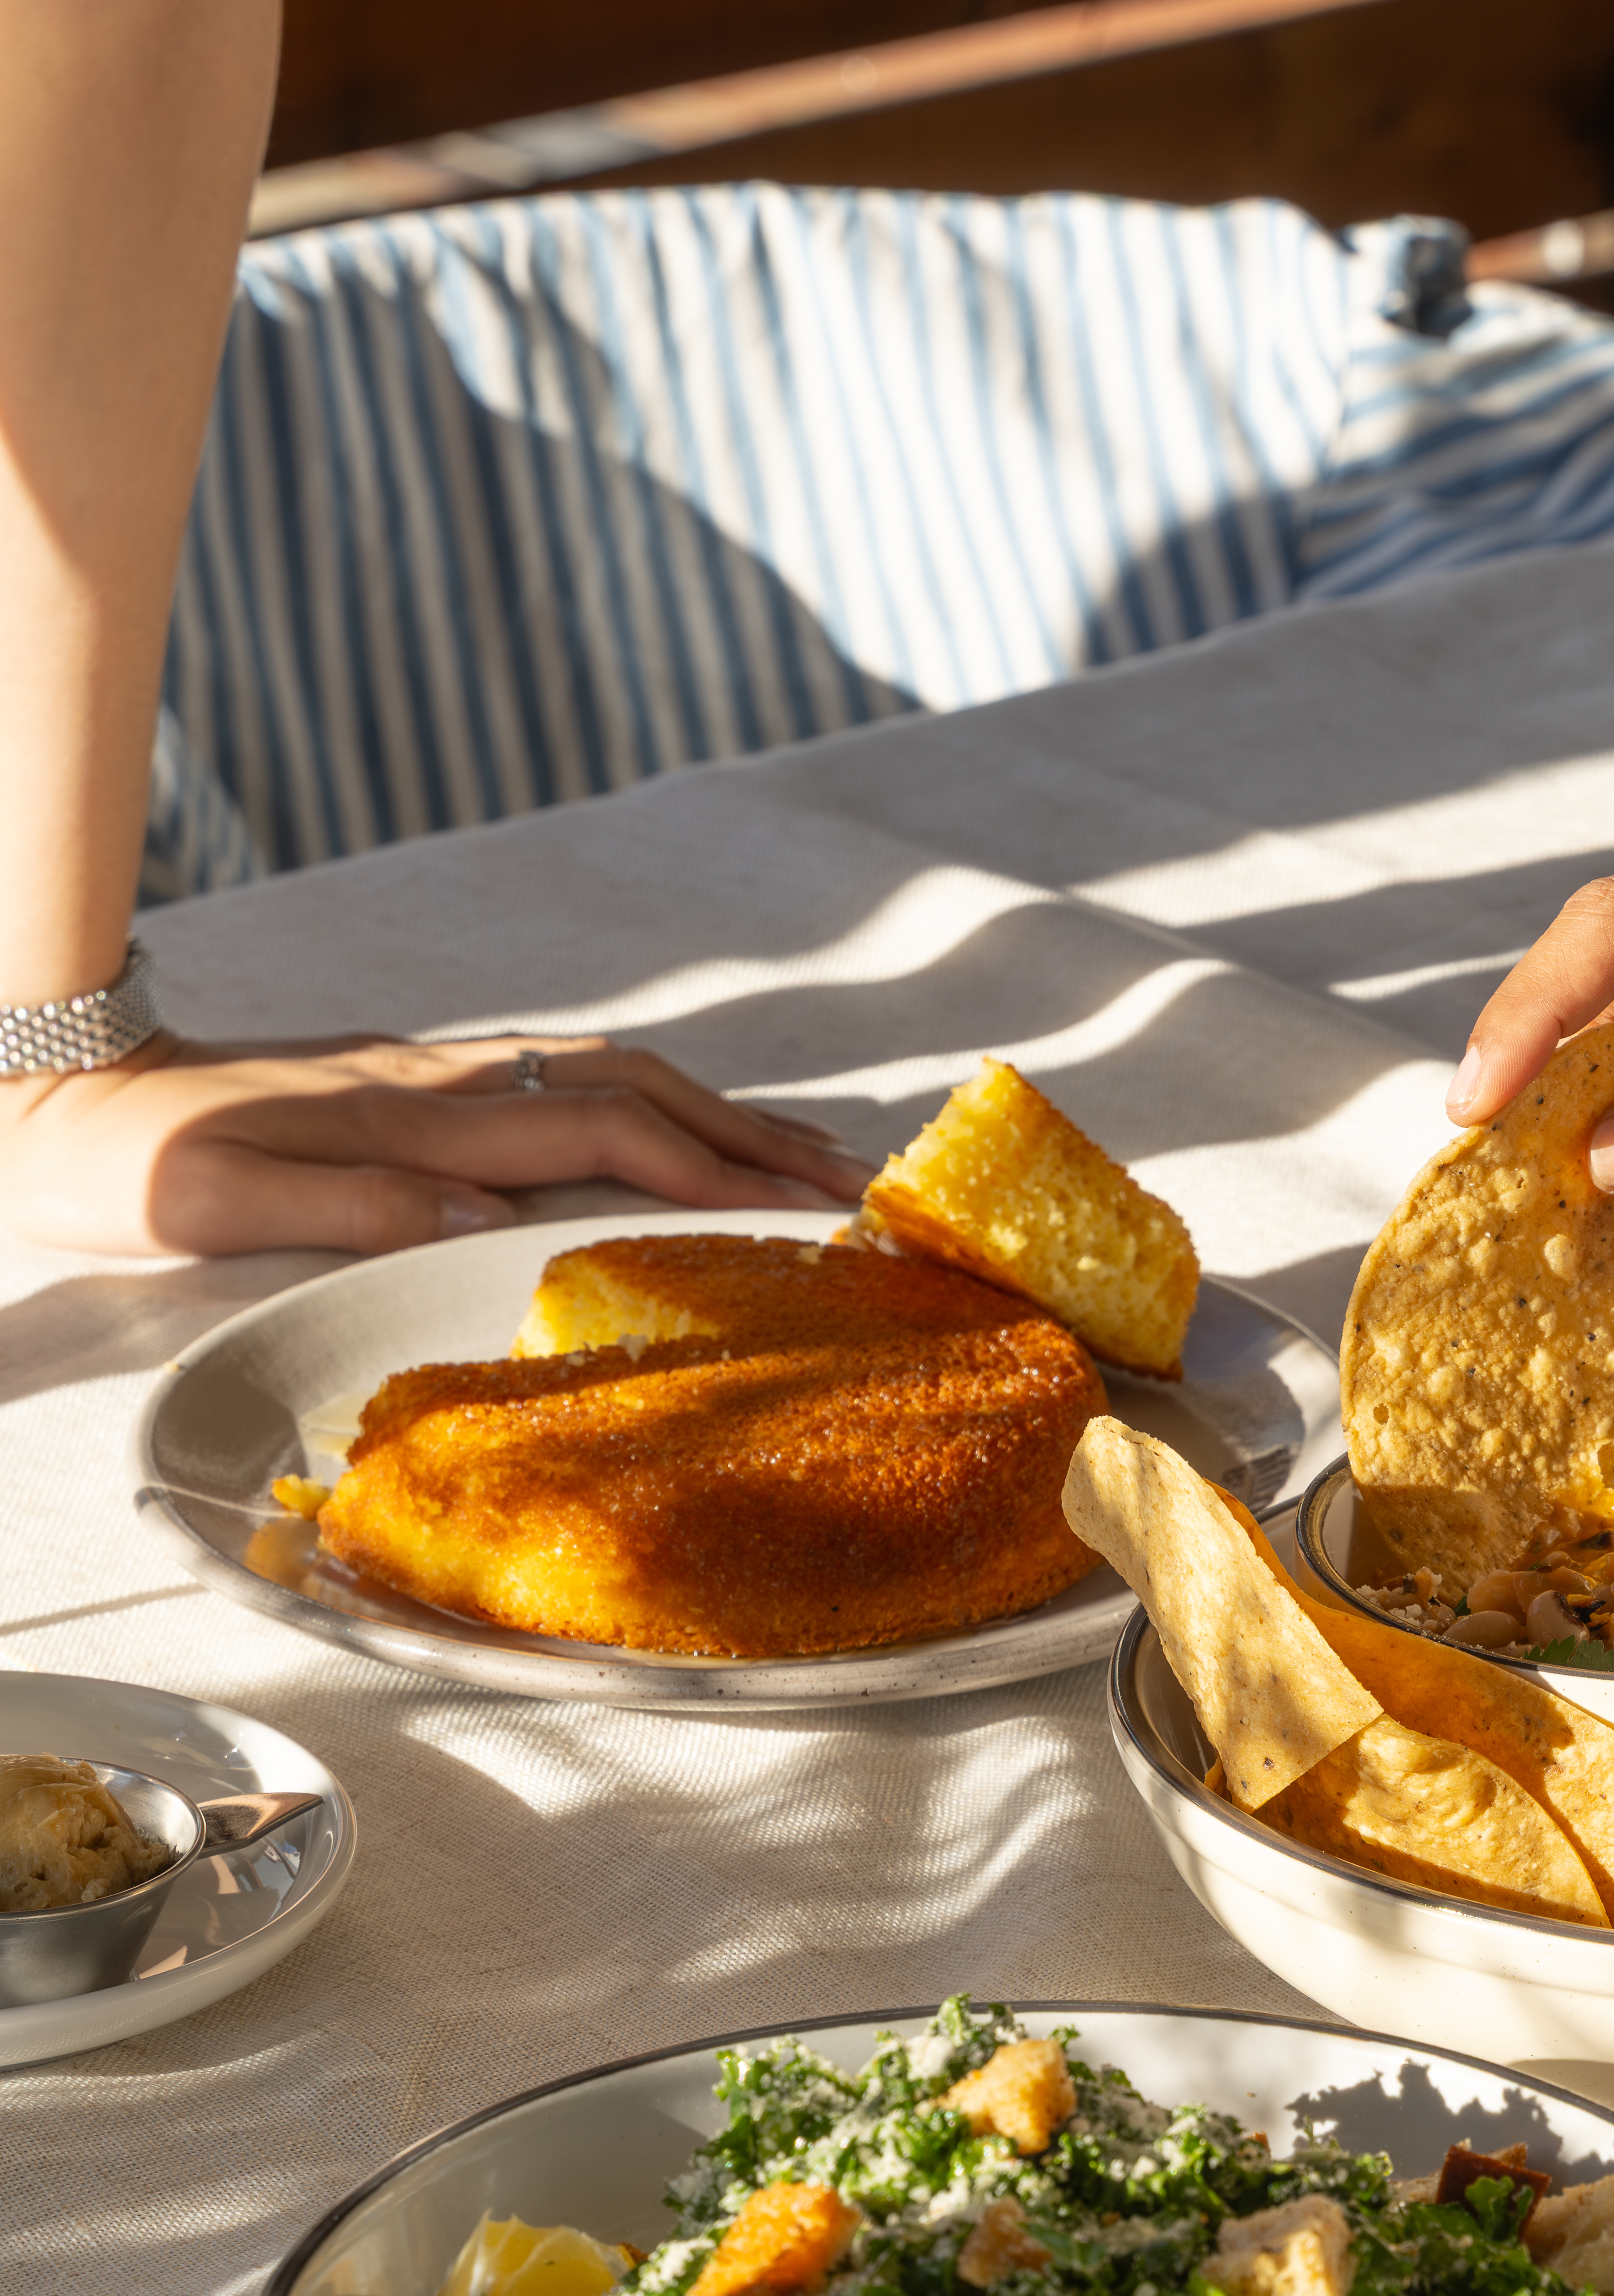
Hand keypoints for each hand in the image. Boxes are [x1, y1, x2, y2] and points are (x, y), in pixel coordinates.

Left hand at [0, 1026, 875, 1259]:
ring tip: (801, 1152)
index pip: (599, 1135)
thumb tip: (481, 1223)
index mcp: (413, 1120)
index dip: (709, 1173)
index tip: (801, 1211)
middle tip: (851, 1181)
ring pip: (614, 1074)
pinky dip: (654, 1102)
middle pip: (638, 1090)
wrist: (55, 1083)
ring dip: (716, 1111)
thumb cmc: (129, 1164)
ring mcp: (437, 1071)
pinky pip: (571, 1080)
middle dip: (750, 1134)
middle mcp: (445, 1081)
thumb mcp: (215, 1202)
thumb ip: (346, 1208)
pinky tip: (681, 1129)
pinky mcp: (421, 1077)